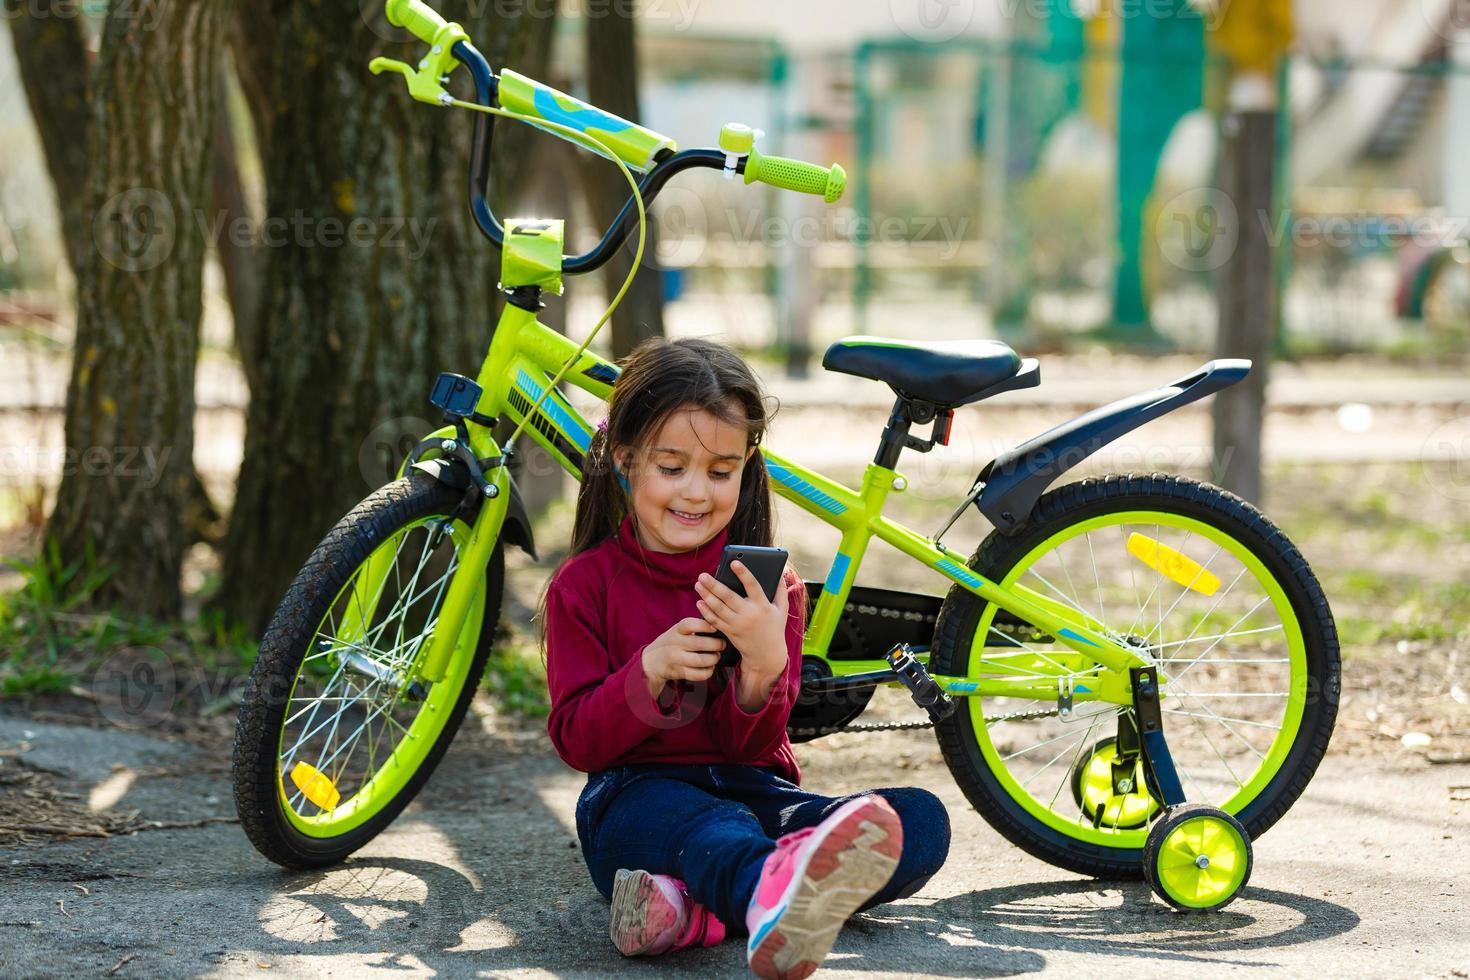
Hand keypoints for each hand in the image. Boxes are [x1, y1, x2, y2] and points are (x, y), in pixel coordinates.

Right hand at [640, 617, 724, 698]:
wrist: (651, 662)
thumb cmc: (671, 643)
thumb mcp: (677, 632)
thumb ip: (693, 627)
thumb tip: (717, 623)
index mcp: (676, 631)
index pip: (689, 624)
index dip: (704, 625)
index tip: (715, 628)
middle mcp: (675, 644)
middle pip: (700, 644)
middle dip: (717, 645)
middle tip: (722, 645)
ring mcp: (676, 659)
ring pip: (701, 660)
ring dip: (714, 659)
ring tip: (716, 657)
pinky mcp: (679, 672)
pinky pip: (698, 674)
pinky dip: (708, 672)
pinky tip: (710, 668)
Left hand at [694, 562, 789, 678]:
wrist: (766, 655)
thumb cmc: (775, 628)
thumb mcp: (782, 609)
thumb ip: (781, 591)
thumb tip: (781, 573)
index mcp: (763, 606)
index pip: (753, 586)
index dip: (743, 574)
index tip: (733, 562)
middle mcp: (749, 615)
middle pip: (728, 597)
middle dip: (714, 585)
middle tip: (703, 575)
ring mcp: (737, 624)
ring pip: (718, 608)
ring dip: (706, 595)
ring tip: (698, 584)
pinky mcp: (729, 632)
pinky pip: (715, 621)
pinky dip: (705, 611)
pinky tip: (699, 602)